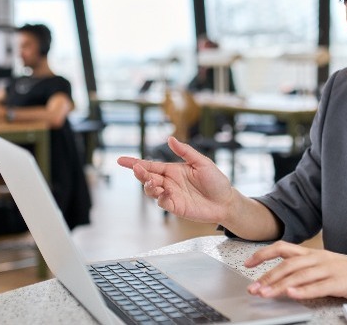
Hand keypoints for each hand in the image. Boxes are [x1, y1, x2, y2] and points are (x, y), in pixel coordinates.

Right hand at [117, 137, 234, 223]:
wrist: (226, 202)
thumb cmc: (216, 181)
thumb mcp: (202, 162)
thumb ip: (185, 152)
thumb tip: (170, 139)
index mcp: (173, 170)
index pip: (150, 165)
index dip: (135, 163)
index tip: (121, 160)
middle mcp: (169, 182)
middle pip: (147, 177)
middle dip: (139, 173)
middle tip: (137, 169)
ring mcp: (171, 195)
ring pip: (151, 190)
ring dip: (148, 185)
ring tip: (152, 182)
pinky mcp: (175, 207)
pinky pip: (162, 202)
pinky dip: (160, 197)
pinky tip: (165, 192)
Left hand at [245, 241, 346, 301]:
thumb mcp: (323, 266)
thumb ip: (303, 269)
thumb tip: (280, 279)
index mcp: (312, 253)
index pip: (282, 248)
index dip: (263, 254)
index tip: (247, 263)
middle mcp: (318, 258)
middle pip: (287, 264)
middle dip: (267, 276)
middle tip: (253, 288)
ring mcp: (329, 269)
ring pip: (299, 275)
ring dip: (280, 285)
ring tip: (266, 294)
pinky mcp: (340, 282)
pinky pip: (319, 286)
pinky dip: (304, 291)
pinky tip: (292, 294)